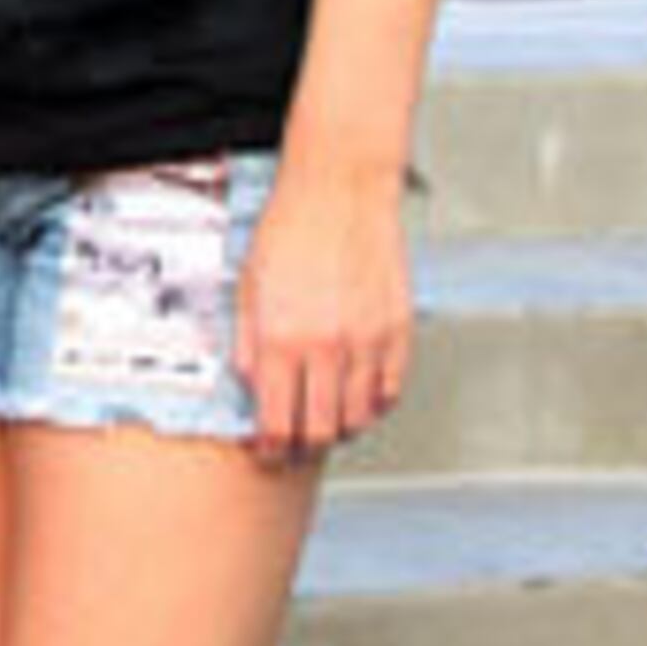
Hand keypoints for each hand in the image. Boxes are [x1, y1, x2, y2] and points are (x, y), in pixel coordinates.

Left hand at [233, 157, 411, 466]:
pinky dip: (375, 404)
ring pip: (361, 417)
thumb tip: (250, 387)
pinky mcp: (399, 331)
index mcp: (282, 338)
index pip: (278, 421)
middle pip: (322, 430)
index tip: (267, 454)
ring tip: (326, 423)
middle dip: (305, 448)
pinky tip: (359, 398)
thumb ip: (249, 343)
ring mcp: (368, 342)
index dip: (271, 448)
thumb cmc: (290, 229)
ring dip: (341, 429)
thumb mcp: (248, 287)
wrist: (339, 192)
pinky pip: (391, 389)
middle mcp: (327, 346)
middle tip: (295, 448)